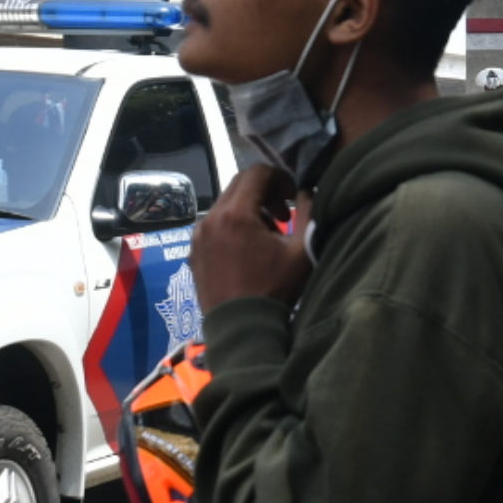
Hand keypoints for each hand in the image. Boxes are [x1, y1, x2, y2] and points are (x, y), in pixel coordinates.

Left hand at [191, 162, 310, 314]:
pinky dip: (233, 225)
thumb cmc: (274, 290)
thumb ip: (308, 212)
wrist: (241, 329)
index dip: (280, 177)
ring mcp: (198, 235)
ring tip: (267, 235)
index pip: (257, 173)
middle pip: (239, 185)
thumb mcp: (301, 251)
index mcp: (236, 214)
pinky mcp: (194, 251)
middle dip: (264, 192)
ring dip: (249, 209)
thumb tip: (306, 191)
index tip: (292, 195)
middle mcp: (211, 218)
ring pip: (226, 204)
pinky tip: (247, 249)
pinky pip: (214, 224)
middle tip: (282, 214)